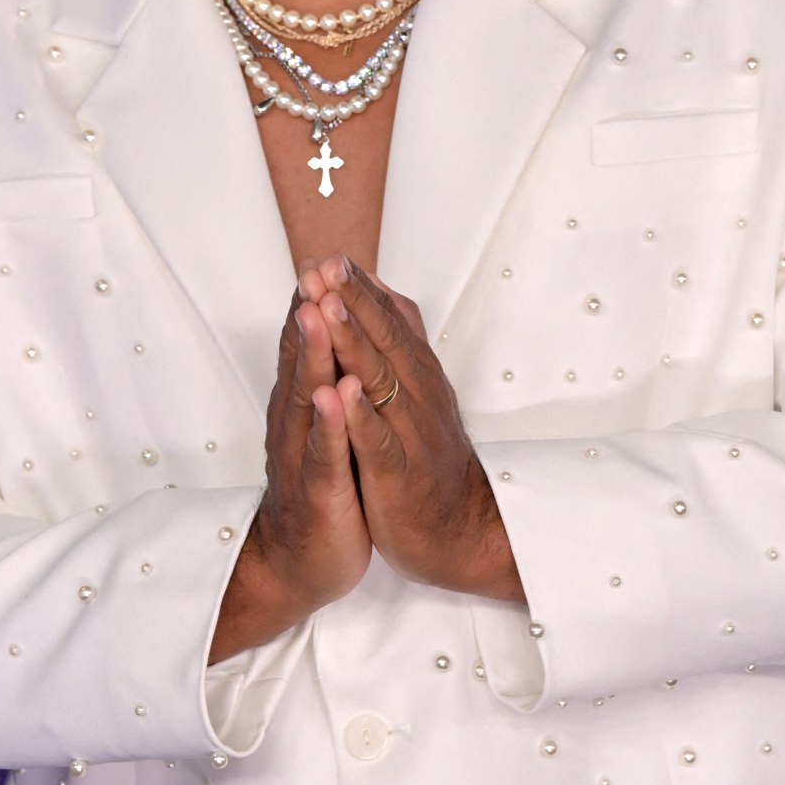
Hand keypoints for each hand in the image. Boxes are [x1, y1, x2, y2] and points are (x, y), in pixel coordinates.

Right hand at [210, 286, 370, 662]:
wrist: (300, 562)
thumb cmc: (319, 491)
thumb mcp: (322, 428)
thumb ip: (320, 381)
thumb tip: (325, 332)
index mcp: (301, 407)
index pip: (305, 348)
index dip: (313, 303)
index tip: (324, 259)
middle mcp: (296, 425)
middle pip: (302, 362)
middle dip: (309, 315)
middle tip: (314, 270)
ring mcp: (305, 457)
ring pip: (307, 399)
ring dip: (312, 356)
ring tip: (316, 315)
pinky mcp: (321, 493)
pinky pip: (325, 454)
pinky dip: (329, 425)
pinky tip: (333, 397)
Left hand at [299, 254, 525, 603]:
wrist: (458, 528)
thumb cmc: (428, 458)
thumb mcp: (416, 393)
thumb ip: (397, 343)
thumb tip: (377, 290)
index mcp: (416, 376)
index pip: (388, 322)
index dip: (360, 289)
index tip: (331, 256)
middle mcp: (416, 396)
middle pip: (383, 339)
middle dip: (352, 301)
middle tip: (326, 267)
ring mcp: (409, 433)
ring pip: (380, 380)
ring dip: (353, 342)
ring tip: (329, 308)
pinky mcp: (399, 473)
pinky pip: (379, 440)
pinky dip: (362, 415)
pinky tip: (345, 392)